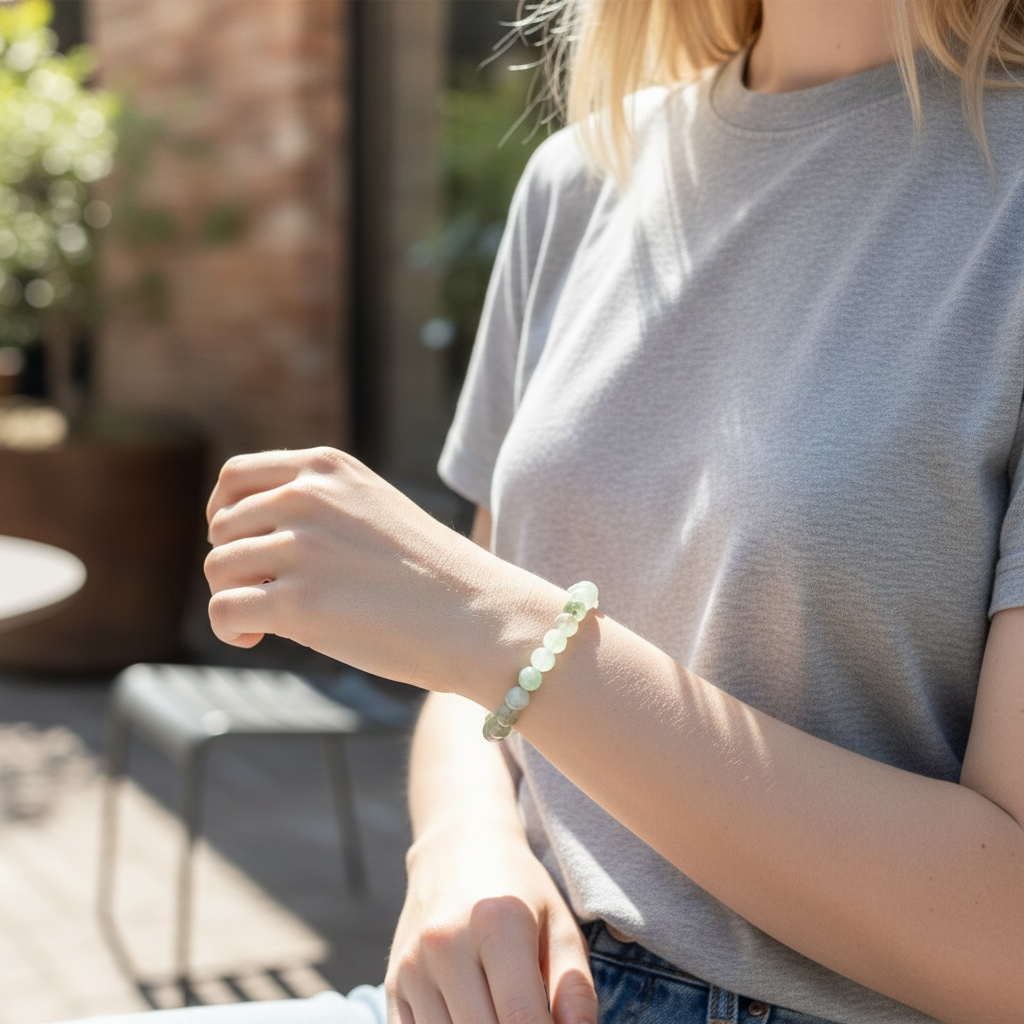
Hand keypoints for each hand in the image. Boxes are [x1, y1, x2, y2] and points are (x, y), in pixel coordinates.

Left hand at [205, 447, 525, 690]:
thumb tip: (246, 544)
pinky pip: (224, 611)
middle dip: (234, 563)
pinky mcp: (299, 603)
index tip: (239, 546)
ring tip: (266, 622)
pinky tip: (255, 641)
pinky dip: (230, 631)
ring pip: (218, 569)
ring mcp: (302, 548)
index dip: (224, 515)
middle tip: (265, 594)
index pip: (235, 477)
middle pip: (222, 527)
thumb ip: (319, 508)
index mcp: (327, 469)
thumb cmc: (433, 574)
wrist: (479, 615)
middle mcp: (308, 497)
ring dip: (233, 597)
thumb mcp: (375, 509)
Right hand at [386, 823, 598, 1023]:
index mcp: (498, 923)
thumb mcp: (561, 926)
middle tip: (529, 1018)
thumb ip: (575, 988)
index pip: (521, 1019)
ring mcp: (414, 966)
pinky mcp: (393, 985)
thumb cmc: (519, 893)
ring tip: (501, 1012)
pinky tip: (471, 1014)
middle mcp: (446, 944)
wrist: (456, 852)